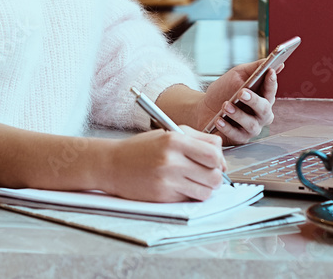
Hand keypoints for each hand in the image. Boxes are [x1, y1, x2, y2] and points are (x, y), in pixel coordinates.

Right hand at [103, 128, 226, 202]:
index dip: (218, 160)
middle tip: (205, 173)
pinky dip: (189, 195)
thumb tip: (221, 158)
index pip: (213, 154)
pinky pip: (190, 199)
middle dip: (214, 176)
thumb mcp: (168, 134)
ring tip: (192, 181)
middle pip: (214, 175)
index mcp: (174, 140)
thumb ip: (197, 139)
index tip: (214, 162)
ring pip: (206, 191)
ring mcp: (167, 180)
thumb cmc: (141, 149)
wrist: (112, 164)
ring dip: (204, 188)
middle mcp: (171, 160)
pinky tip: (178, 186)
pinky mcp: (163, 196)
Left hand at [199, 61, 279, 144]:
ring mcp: (251, 128)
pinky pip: (236, 135)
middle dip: (254, 100)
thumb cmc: (224, 91)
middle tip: (241, 92)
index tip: (269, 72)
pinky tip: (219, 120)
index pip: (271, 90)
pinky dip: (227, 127)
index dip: (272, 82)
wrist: (204, 108)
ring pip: (251, 124)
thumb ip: (254, 69)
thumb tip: (272, 62)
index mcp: (263, 98)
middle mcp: (261, 115)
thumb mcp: (237, 75)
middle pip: (264, 109)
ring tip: (226, 105)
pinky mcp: (239, 138)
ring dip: (238, 114)